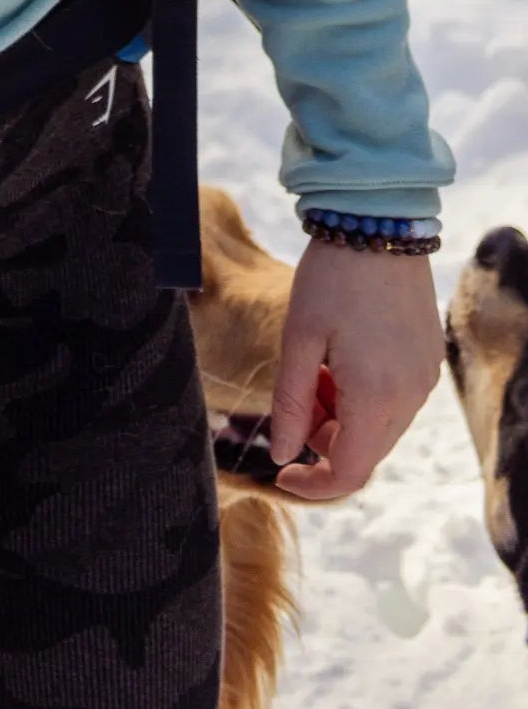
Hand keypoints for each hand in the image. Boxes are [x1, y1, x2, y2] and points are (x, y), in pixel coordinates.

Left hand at [268, 238, 443, 499]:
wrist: (379, 224)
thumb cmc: (331, 278)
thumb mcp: (297, 338)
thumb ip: (290, 402)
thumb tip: (281, 454)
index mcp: (377, 396)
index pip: (351, 473)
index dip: (314, 485)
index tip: (280, 473)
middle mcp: (411, 396)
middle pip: (365, 450)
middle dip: (322, 439)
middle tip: (293, 394)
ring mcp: (425, 379)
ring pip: (378, 426)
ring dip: (340, 415)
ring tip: (313, 367)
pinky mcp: (427, 360)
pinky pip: (393, 401)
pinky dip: (360, 396)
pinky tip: (338, 358)